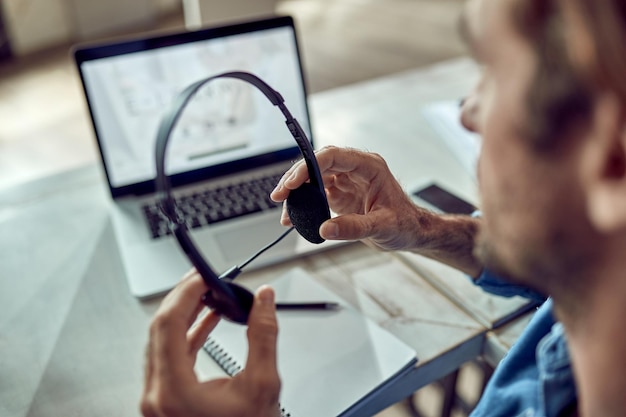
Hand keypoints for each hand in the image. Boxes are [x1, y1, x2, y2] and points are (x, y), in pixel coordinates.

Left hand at [141, 270, 280, 416]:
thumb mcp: (262, 385)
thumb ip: (263, 336)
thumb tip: (264, 300)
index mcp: (173, 391)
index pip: (168, 324)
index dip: (185, 292)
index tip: (202, 275)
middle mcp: (156, 395)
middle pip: (160, 329)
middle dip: (183, 297)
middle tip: (204, 278)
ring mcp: (156, 399)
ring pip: (160, 340)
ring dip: (184, 313)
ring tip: (208, 294)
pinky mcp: (164, 399)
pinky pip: (169, 356)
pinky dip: (187, 334)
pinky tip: (206, 319)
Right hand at [271, 146, 429, 251]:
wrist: (410, 232)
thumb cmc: (405, 224)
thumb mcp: (382, 227)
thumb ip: (354, 227)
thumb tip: (325, 229)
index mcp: (369, 167)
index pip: (333, 156)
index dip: (309, 166)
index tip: (293, 184)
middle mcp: (355, 169)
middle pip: (318, 164)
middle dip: (296, 178)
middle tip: (280, 196)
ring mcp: (346, 180)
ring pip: (313, 177)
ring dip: (296, 190)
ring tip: (283, 207)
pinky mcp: (340, 193)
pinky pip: (315, 192)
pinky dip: (303, 202)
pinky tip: (293, 215)